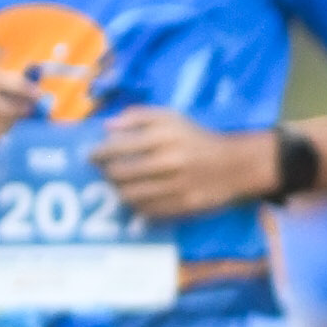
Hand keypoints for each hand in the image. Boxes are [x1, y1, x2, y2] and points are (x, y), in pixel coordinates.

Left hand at [99, 109, 274, 220]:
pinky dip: (136, 205)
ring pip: (130, 195)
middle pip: (120, 174)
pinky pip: (147, 210)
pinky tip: (136, 197)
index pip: (118, 147)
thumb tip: (107, 127)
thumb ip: (138, 116)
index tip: (92, 156)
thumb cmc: (196, 138)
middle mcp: (169, 161)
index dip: (98, 153)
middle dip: (106, 174)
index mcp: (164, 136)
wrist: (234, 165)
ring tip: (118, 186)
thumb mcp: (171, 117)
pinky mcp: (182, 206)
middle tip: (105, 172)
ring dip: (118, 191)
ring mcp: (176, 186)